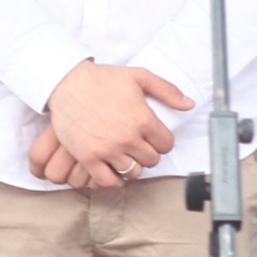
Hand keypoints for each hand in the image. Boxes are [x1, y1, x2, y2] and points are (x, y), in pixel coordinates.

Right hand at [37, 61, 192, 187]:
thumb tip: (189, 104)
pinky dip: (113, 179)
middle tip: (137, 143)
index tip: (152, 136)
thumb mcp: (138, 76)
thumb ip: (166, 90)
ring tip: (125, 154)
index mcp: (143, 119)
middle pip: (151, 160)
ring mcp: (107, 149)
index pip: (166, 144)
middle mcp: (127, 137)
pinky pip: (108, 181)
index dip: (161, 140)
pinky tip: (112, 168)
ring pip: (133, 172)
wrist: (67, 82)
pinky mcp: (88, 157)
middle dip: (147, 152)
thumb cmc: (103, 78)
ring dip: (132, 165)